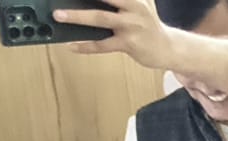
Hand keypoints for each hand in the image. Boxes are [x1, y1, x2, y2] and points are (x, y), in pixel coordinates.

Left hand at [53, 0, 179, 68]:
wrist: (169, 48)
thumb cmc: (148, 24)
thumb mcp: (140, 3)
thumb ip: (122, 0)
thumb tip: (89, 2)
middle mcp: (134, 8)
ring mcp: (131, 27)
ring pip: (100, 19)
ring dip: (77, 17)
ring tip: (58, 16)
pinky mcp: (130, 44)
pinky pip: (103, 45)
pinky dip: (86, 46)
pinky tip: (71, 46)